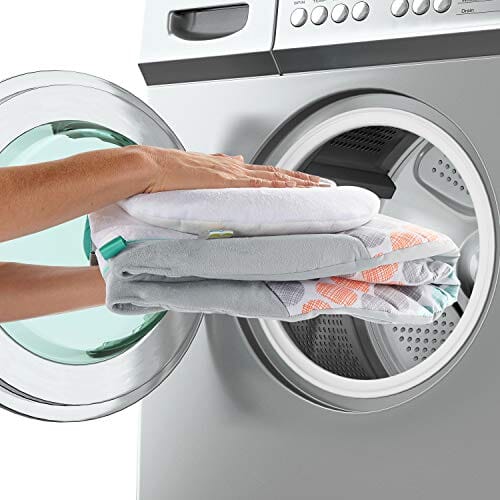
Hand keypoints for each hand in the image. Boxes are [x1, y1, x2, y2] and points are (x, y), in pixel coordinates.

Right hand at [135, 147, 326, 192]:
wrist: (149, 167)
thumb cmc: (165, 172)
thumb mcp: (197, 170)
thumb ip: (219, 168)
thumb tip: (237, 161)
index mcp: (227, 168)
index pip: (264, 173)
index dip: (285, 177)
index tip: (302, 181)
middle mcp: (233, 168)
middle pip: (276, 173)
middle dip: (301, 179)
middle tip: (323, 184)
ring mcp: (231, 174)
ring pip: (273, 177)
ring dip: (298, 183)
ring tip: (319, 188)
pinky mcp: (224, 182)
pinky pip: (257, 185)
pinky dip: (277, 188)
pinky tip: (293, 191)